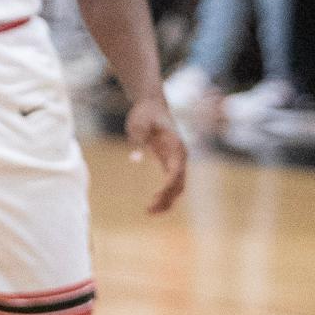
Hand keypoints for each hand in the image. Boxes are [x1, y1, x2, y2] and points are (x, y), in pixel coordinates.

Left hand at [126, 98, 186, 213]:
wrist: (151, 103)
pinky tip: (154, 201)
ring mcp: (177, 159)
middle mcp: (180, 155)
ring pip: (178, 186)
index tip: (155, 198)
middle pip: (179, 184)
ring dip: (167, 200)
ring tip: (150, 211)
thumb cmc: (145, 113)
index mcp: (176, 146)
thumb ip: (137, 141)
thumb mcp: (138, 124)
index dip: (167, 188)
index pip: (176, 173)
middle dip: (167, 199)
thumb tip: (134, 159)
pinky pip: (172, 182)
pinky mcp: (171, 161)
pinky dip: (166, 193)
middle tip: (149, 210)